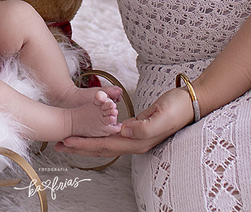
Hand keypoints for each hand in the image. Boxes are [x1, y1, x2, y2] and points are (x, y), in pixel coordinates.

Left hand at [55, 86, 193, 156]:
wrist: (191, 102)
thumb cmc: (178, 107)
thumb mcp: (162, 115)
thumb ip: (144, 127)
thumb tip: (124, 130)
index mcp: (139, 141)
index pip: (105, 145)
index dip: (85, 144)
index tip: (67, 142)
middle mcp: (135, 142)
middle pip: (101, 148)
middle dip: (80, 147)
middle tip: (58, 145)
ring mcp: (136, 137)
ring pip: (105, 143)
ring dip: (86, 143)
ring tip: (69, 141)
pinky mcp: (137, 129)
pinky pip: (112, 135)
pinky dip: (98, 135)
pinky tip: (91, 133)